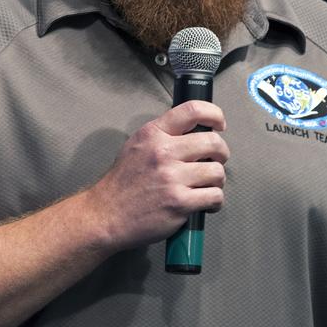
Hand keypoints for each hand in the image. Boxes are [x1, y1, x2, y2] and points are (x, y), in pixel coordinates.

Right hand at [86, 101, 228, 251]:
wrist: (105, 216)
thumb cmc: (122, 185)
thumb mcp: (136, 146)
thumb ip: (162, 136)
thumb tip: (193, 132)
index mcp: (153, 134)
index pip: (192, 110)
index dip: (214, 114)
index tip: (219, 124)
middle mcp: (163, 152)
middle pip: (213, 142)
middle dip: (221, 153)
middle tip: (216, 161)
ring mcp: (172, 178)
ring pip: (217, 171)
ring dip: (217, 180)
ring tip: (207, 186)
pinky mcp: (179, 202)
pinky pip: (214, 196)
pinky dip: (215, 202)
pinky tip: (205, 203)